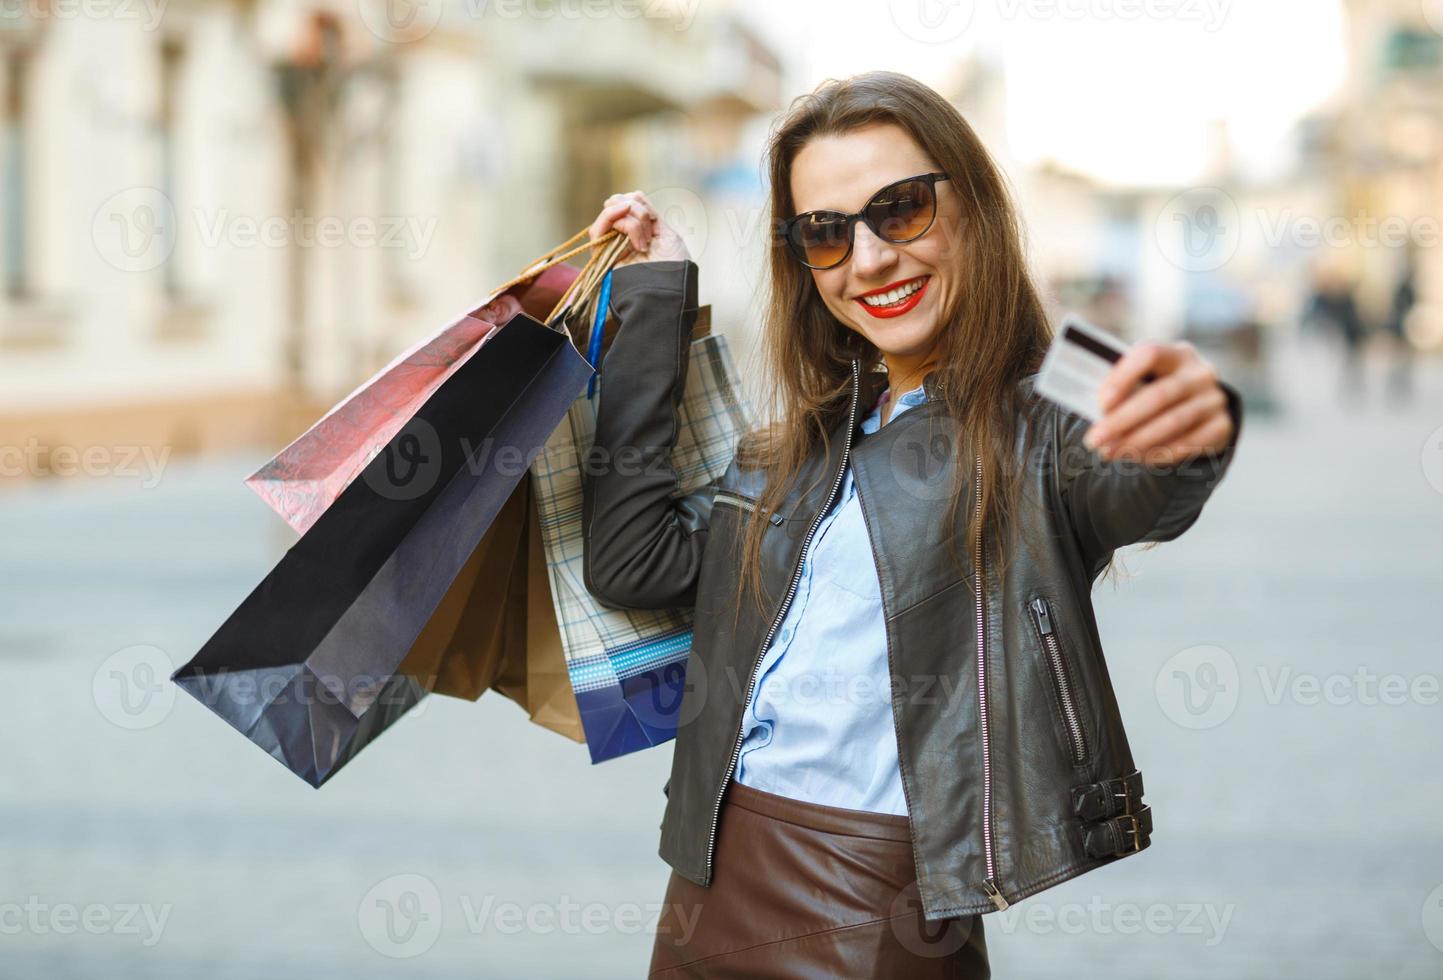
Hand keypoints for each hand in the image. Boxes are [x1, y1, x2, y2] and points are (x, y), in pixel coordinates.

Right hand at [587, 189, 689, 265]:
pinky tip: (624, 216)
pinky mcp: (602, 258)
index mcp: (640, 235)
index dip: (638, 202)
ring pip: (607, 215)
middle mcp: (624, 240)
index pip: (628, 205)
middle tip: (649, 225)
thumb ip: (649, 214)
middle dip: (633, 207)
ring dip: (628, 216)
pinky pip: (596, 231)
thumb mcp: (666, 234)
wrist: (670, 293)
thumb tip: (634, 194)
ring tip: (643, 237)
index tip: (653, 217)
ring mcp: (613, 248)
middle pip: (616, 206)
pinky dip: (611, 217)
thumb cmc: (674, 269)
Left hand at [1083, 341, 1233, 464]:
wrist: (1197, 408)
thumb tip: (1093, 409)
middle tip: (1094, 440)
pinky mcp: (1222, 426)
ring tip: (1109, 452)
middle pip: (1158, 395)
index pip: (1149, 354)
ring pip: (1172, 423)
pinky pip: (1187, 444)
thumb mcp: (1142, 381)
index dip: (1122, 377)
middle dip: (1121, 421)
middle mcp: (1200, 373)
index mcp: (1176, 353)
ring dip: (1136, 442)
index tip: (1099, 404)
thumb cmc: (1155, 391)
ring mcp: (1215, 400)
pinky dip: (1157, 453)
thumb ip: (1122, 388)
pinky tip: (1135, 458)